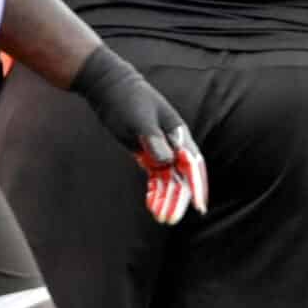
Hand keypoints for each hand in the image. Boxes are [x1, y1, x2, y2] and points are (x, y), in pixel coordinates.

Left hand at [70, 46, 207, 224]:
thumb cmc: (126, 99)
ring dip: (166, 199)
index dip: (197, 186)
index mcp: (178, 134)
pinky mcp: (148, 153)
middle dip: (178, 199)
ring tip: (160, 218)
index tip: (198, 206)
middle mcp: (174, 144)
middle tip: (169, 219)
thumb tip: (167, 162)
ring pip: (170, 180)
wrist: (109, 88)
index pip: (193, 165)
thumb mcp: (138, 118)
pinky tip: (152, 205)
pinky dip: (155, 191)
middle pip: (182, 177)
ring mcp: (161, 149)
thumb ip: (153, 139)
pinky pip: (156, 177)